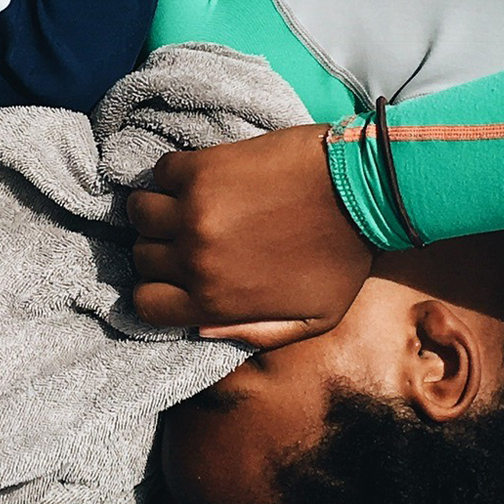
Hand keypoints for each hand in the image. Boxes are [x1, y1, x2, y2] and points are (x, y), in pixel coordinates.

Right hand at [125, 127, 374, 345]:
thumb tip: (201, 328)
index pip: (145, 304)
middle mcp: (196, 258)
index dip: (156, 291)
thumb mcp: (314, 320)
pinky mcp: (202, 168)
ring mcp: (195, 210)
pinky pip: (160, 172)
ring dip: (158, 209)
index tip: (174, 275)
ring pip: (139, 212)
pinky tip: (201, 178)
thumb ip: (257, 334)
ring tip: (185, 205)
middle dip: (161, 249)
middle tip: (188, 236)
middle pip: (142, 256)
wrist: (364, 190)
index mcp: (217, 301)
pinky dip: (173, 175)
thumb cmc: (344, 256)